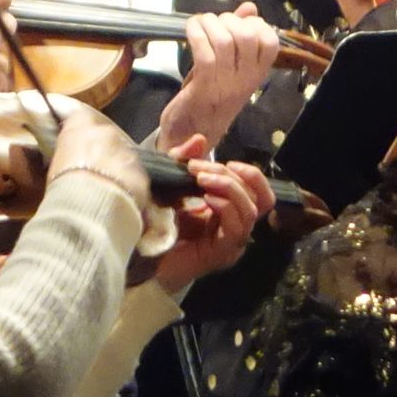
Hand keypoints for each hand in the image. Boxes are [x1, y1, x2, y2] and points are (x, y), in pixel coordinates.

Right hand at [47, 104, 154, 219]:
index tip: (74, 144)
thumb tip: (70, 156)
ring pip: (123, 155)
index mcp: (81, 126)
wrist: (89, 207)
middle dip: (101, 149)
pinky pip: (134, 175)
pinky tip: (119, 198)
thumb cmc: (63, 185)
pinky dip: (129, 184)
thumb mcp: (55, 164)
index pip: (79, 118)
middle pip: (106, 136)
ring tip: (106, 188)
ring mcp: (128, 152)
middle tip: (91, 170)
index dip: (78, 131)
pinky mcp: (141, 173)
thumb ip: (66, 153)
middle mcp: (108, 133)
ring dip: (116, 166)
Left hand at [144, 136, 272, 293]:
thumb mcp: (170, 182)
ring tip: (201, 180)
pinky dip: (225, 207)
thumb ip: (184, 160)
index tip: (226, 161)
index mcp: (228, 213)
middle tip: (199, 170)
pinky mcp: (220, 254)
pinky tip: (206, 199)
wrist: (137, 256)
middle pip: (259, 199)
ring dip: (228, 188)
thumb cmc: (152, 222)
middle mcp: (234, 228)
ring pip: (250, 211)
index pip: (259, 193)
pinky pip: (236, 228)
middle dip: (231, 176)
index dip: (251, 174)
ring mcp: (230, 244)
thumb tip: (200, 140)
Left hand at [155, 4, 280, 151]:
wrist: (189, 134)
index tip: (239, 21)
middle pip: (248, 37)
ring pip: (225, 41)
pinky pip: (204, 54)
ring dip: (210, 23)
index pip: (271, 43)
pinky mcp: (203, 87)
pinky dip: (196, 34)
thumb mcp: (230, 66)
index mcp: (256, 75)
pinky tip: (191, 28)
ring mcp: (225, 84)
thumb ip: (240, 35)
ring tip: (201, 23)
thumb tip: (250, 8)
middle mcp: (245, 80)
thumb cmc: (210, 95)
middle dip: (230, 20)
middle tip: (216, 22)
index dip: (256, 24)